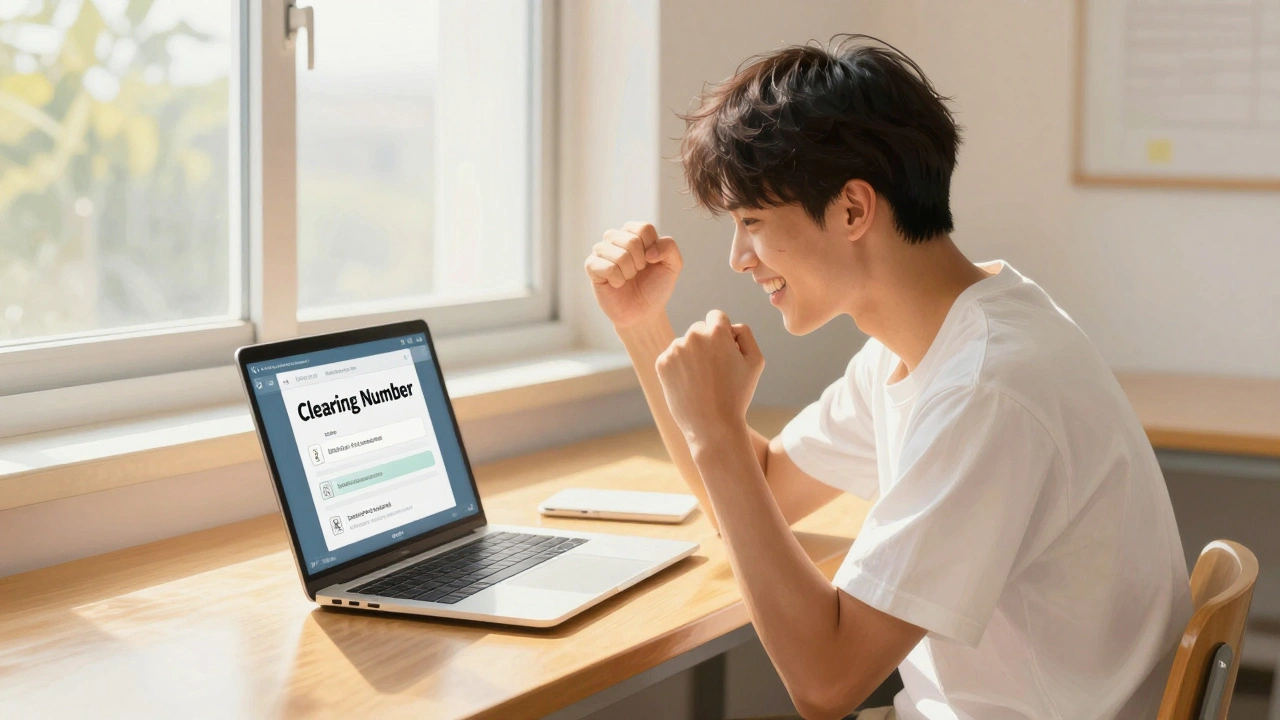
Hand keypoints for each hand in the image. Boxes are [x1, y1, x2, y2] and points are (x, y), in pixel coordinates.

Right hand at [584, 221, 682, 328]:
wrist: (643, 313)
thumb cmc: (655, 286)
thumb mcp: (673, 265)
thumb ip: (669, 247)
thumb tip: (649, 252)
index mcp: (633, 232)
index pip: (644, 229)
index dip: (652, 249)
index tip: (651, 262)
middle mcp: (615, 238)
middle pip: (631, 241)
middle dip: (641, 263)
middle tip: (638, 272)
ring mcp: (601, 251)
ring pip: (619, 255)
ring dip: (629, 272)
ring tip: (627, 278)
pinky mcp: (591, 266)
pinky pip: (608, 268)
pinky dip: (617, 280)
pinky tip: (617, 284)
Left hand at [656, 310, 764, 442]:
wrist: (712, 425)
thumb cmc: (737, 394)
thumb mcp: (755, 361)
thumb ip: (745, 334)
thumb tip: (730, 325)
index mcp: (717, 331)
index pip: (716, 316)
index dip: (723, 333)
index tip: (725, 351)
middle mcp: (693, 335)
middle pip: (699, 329)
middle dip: (707, 343)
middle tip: (715, 371)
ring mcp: (675, 349)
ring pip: (684, 344)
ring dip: (692, 356)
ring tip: (702, 381)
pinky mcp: (662, 363)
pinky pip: (672, 357)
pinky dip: (679, 367)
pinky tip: (689, 384)